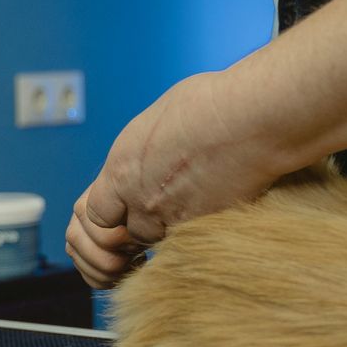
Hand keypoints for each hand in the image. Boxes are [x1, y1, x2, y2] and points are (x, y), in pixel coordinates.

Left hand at [64, 70, 289, 289]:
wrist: (250, 119)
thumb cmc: (209, 105)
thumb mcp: (158, 119)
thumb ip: (145, 149)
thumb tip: (150, 153)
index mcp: (122, 169)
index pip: (96, 214)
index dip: (114, 210)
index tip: (132, 200)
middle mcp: (142, 199)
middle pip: (132, 231)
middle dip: (148, 220)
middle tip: (172, 199)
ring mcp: (173, 218)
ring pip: (164, 240)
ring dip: (174, 228)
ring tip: (196, 200)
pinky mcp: (206, 228)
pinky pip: (194, 241)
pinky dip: (202, 229)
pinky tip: (216, 206)